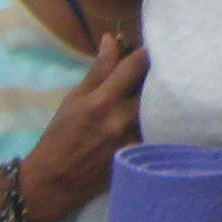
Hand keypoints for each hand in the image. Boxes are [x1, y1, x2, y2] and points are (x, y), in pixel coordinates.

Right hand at [21, 30, 146, 221]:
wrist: (55, 181)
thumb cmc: (61, 135)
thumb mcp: (74, 99)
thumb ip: (98, 70)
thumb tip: (111, 39)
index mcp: (101, 101)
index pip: (135, 65)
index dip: (144, 54)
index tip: (148, 51)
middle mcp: (121, 119)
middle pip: (154, 86)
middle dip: (158, 75)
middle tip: (161, 69)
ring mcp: (133, 139)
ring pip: (160, 109)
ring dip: (162, 99)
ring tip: (165, 91)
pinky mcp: (141, 156)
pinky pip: (160, 131)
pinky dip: (162, 121)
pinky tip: (163, 117)